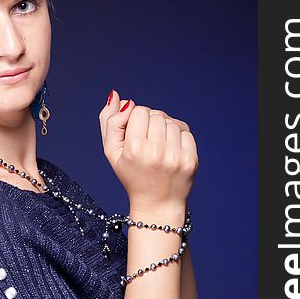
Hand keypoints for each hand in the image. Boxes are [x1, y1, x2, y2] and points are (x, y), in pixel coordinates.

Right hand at [99, 90, 198, 208]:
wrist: (157, 204)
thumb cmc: (131, 175)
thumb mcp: (112, 151)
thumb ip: (109, 121)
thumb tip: (116, 94)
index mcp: (134, 149)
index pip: (138, 110)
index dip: (135, 121)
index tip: (134, 136)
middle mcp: (156, 152)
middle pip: (155, 114)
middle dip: (150, 123)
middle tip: (147, 142)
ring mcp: (175, 156)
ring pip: (171, 121)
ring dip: (164, 129)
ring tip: (159, 146)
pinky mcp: (190, 159)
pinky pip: (185, 131)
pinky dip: (178, 136)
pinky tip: (171, 149)